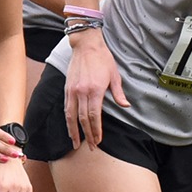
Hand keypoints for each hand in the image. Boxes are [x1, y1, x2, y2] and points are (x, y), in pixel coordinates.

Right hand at [62, 33, 127, 148]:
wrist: (86, 45)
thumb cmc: (103, 59)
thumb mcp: (115, 75)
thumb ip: (118, 93)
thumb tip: (125, 106)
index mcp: (95, 90)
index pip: (94, 116)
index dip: (96, 130)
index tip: (98, 140)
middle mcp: (82, 92)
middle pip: (83, 119)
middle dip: (86, 134)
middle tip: (90, 146)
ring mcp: (72, 91)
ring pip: (71, 116)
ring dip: (73, 131)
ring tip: (75, 143)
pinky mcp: (67, 88)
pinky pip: (66, 107)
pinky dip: (67, 119)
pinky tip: (70, 127)